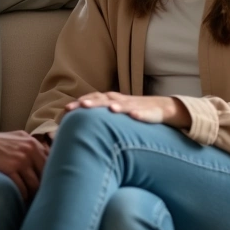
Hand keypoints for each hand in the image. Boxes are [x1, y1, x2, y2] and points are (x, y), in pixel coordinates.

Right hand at [0, 128, 48, 201]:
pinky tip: (18, 201)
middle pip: (46, 176)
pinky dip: (21, 198)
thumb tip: (44, 165)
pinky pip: (22, 190)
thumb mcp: (16, 139)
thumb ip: (31, 149)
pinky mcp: (10, 169)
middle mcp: (30, 149)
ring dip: (32, 196)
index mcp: (33, 142)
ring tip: (29, 203)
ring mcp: (21, 159)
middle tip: (40, 199)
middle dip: (43, 189)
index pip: (52, 163)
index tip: (47, 188)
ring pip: (35, 186)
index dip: (50, 178)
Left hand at [65, 92, 191, 127]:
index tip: (66, 110)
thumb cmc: (134, 112)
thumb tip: (76, 130)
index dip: (81, 103)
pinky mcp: (152, 113)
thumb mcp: (115, 114)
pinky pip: (146, 113)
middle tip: (80, 106)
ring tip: (109, 109)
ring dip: (117, 106)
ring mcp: (137, 106)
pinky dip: (140, 114)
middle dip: (94, 102)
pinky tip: (135, 116)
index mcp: (112, 101)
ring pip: (125, 105)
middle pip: (106, 100)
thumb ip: (99, 118)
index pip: (94, 99)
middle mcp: (122, 101)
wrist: (163, 109)